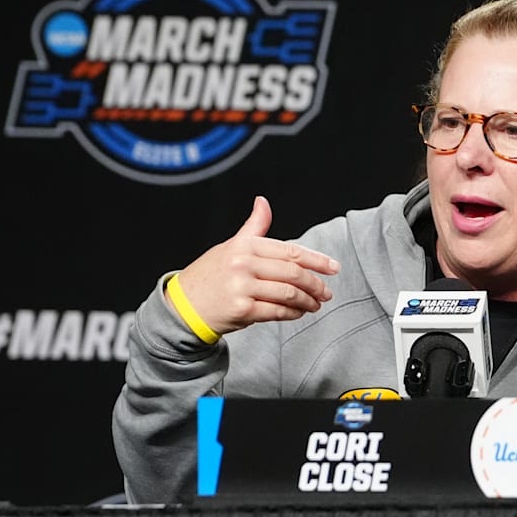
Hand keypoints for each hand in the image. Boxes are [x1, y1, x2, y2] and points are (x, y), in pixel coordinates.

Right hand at [168, 196, 339, 334]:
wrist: (182, 306)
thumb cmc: (209, 275)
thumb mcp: (230, 246)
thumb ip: (253, 227)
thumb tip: (263, 202)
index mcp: (245, 246)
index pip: (290, 251)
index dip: (317, 260)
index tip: (333, 267)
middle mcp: (244, 264)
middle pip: (293, 273)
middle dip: (315, 284)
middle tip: (327, 292)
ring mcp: (243, 287)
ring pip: (288, 294)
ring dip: (308, 301)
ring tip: (315, 304)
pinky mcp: (242, 309)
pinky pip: (277, 312)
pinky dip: (293, 313)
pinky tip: (298, 313)